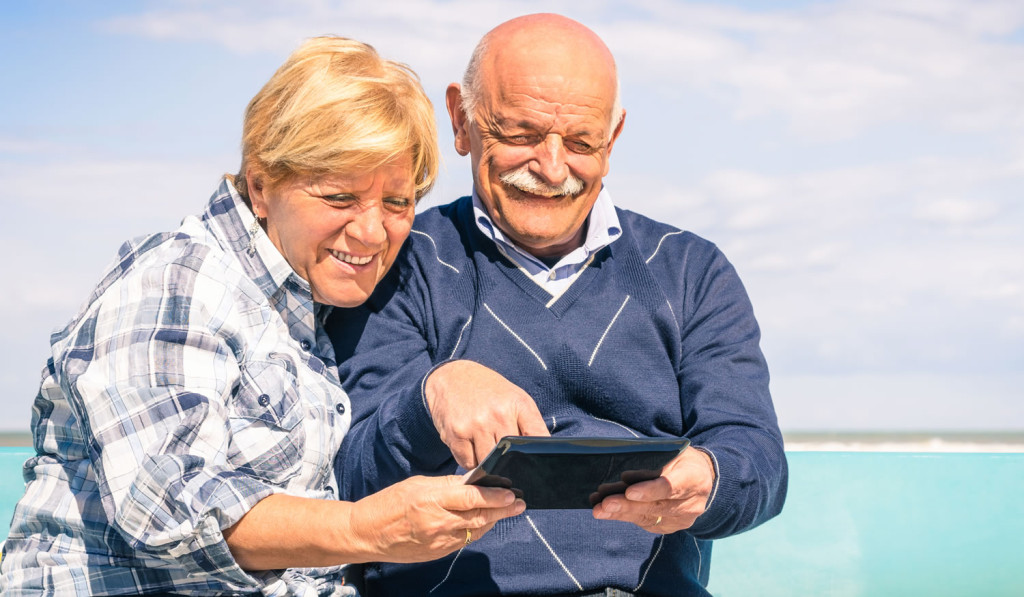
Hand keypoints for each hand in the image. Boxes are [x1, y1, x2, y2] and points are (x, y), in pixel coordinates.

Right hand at [348, 474, 525, 562]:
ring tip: (507, 510)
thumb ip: (447, 484)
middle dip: (503, 509)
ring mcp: (438, 541)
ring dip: (493, 520)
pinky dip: (477, 530)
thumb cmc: (389, 503)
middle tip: (519, 502)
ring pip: (476, 530)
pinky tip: (484, 522)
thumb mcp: (418, 484)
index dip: (494, 496)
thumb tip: (473, 482)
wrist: (366, 534)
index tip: (511, 492)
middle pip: (479, 516)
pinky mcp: (438, 553)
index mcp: (431, 499)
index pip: (471, 497)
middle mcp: (438, 522)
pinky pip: (464, 541)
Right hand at [424, 360, 549, 468]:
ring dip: (488, 464)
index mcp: (519, 404)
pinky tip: (470, 445)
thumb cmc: (489, 392)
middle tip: (505, 460)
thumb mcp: (516, 399)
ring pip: (488, 464)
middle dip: (509, 463)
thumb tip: (541, 458)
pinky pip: (468, 463)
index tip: (539, 467)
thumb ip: (530, 425)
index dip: (540, 456)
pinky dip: (470, 461)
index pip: (538, 438)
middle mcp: (499, 414)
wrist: (453, 377)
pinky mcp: (456, 434)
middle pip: (511, 458)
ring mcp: (476, 424)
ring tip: (485, 447)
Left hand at [591, 448, 714, 533]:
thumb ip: (655, 460)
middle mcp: (691, 503)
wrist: (704, 479)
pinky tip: (607, 512)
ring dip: (620, 513)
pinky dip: (624, 516)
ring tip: (599, 509)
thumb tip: (624, 473)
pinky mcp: (671, 527)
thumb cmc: (682, 460)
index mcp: (694, 478)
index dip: (650, 490)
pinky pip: (645, 523)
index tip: (629, 491)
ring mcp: (682, 519)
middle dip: (627, 505)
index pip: (671, 486)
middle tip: (604, 504)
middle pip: (655, 506)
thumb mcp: (674, 451)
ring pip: (647, 517)